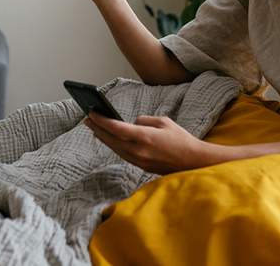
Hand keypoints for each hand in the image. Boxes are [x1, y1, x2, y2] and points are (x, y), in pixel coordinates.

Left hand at [84, 111, 207, 174]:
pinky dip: (113, 145)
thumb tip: (132, 124)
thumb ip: (144, 120)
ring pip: (115, 148)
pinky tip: (109, 140)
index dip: (101, 120)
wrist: (193, 162)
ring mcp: (138, 160)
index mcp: (144, 136)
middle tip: (87, 118)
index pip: (116, 128)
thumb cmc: (181, 139)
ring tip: (94, 128)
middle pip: (111, 139)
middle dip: (97, 128)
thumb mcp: (163, 121)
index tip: (91, 112)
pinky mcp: (141, 166)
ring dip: (103, 138)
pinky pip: (122, 154)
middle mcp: (138, 150)